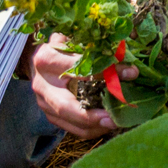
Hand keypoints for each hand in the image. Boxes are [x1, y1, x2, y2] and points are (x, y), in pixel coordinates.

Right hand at [20, 33, 137, 139]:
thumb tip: (125, 54)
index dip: (107, 71)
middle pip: (66, 106)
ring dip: (93, 126)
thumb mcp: (74, 38)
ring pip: (69, 121)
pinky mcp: (49, 114)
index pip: (81, 68)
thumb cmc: (61, 46)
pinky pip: (71, 128)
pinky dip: (90, 129)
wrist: (37, 60)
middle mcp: (42, 84)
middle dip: (91, 115)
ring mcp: (43, 102)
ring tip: (115, 123)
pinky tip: (105, 125)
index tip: (131, 73)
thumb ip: (95, 45)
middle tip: (114, 118)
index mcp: (47, 59)